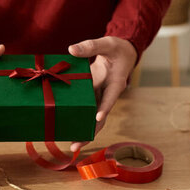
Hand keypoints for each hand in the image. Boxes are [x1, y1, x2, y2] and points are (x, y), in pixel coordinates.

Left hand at [68, 36, 137, 151]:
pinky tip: (67, 129)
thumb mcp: (107, 43)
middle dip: (90, 132)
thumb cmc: (117, 48)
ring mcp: (100, 97)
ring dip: (84, 131)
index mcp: (116, 82)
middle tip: (77, 145)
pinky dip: (78, 119)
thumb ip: (90, 46)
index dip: (105, 107)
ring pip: (93, 119)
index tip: (98, 118)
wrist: (121, 53)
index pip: (110, 97)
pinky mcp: (93, 96)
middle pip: (101, 118)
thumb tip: (71, 49)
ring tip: (72, 146)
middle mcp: (108, 94)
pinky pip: (86, 111)